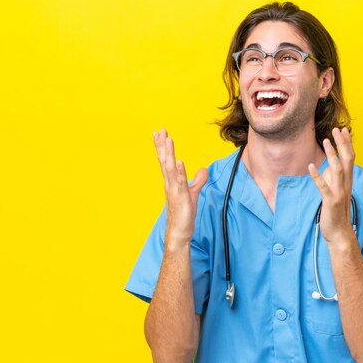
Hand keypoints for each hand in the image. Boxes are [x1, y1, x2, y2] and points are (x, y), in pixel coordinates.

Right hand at [153, 129, 207, 243]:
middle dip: (162, 145)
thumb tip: (203, 169)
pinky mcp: (181, 197)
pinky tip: (179, 161)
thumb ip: (198, 180)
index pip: (166, 160)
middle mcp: (170, 183)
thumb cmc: (184, 213)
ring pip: (170, 168)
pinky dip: (179, 171)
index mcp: (171, 181)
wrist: (179, 232)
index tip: (160, 133)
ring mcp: (174, 190)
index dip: (162, 147)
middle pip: (165, 161)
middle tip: (159, 130)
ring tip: (168, 139)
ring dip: (169, 153)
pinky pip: (180, 182)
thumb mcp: (193, 192)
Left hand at [308, 128, 354, 243]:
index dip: (347, 144)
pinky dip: (318, 177)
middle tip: (337, 129)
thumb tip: (326, 169)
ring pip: (337, 170)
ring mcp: (339, 193)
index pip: (350, 158)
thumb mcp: (335, 192)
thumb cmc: (336, 212)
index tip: (343, 130)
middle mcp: (346, 185)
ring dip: (331, 155)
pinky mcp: (331, 202)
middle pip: (347, 160)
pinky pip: (324, 187)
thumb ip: (332, 180)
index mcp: (347, 181)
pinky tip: (311, 167)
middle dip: (342, 144)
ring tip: (325, 141)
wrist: (340, 233)